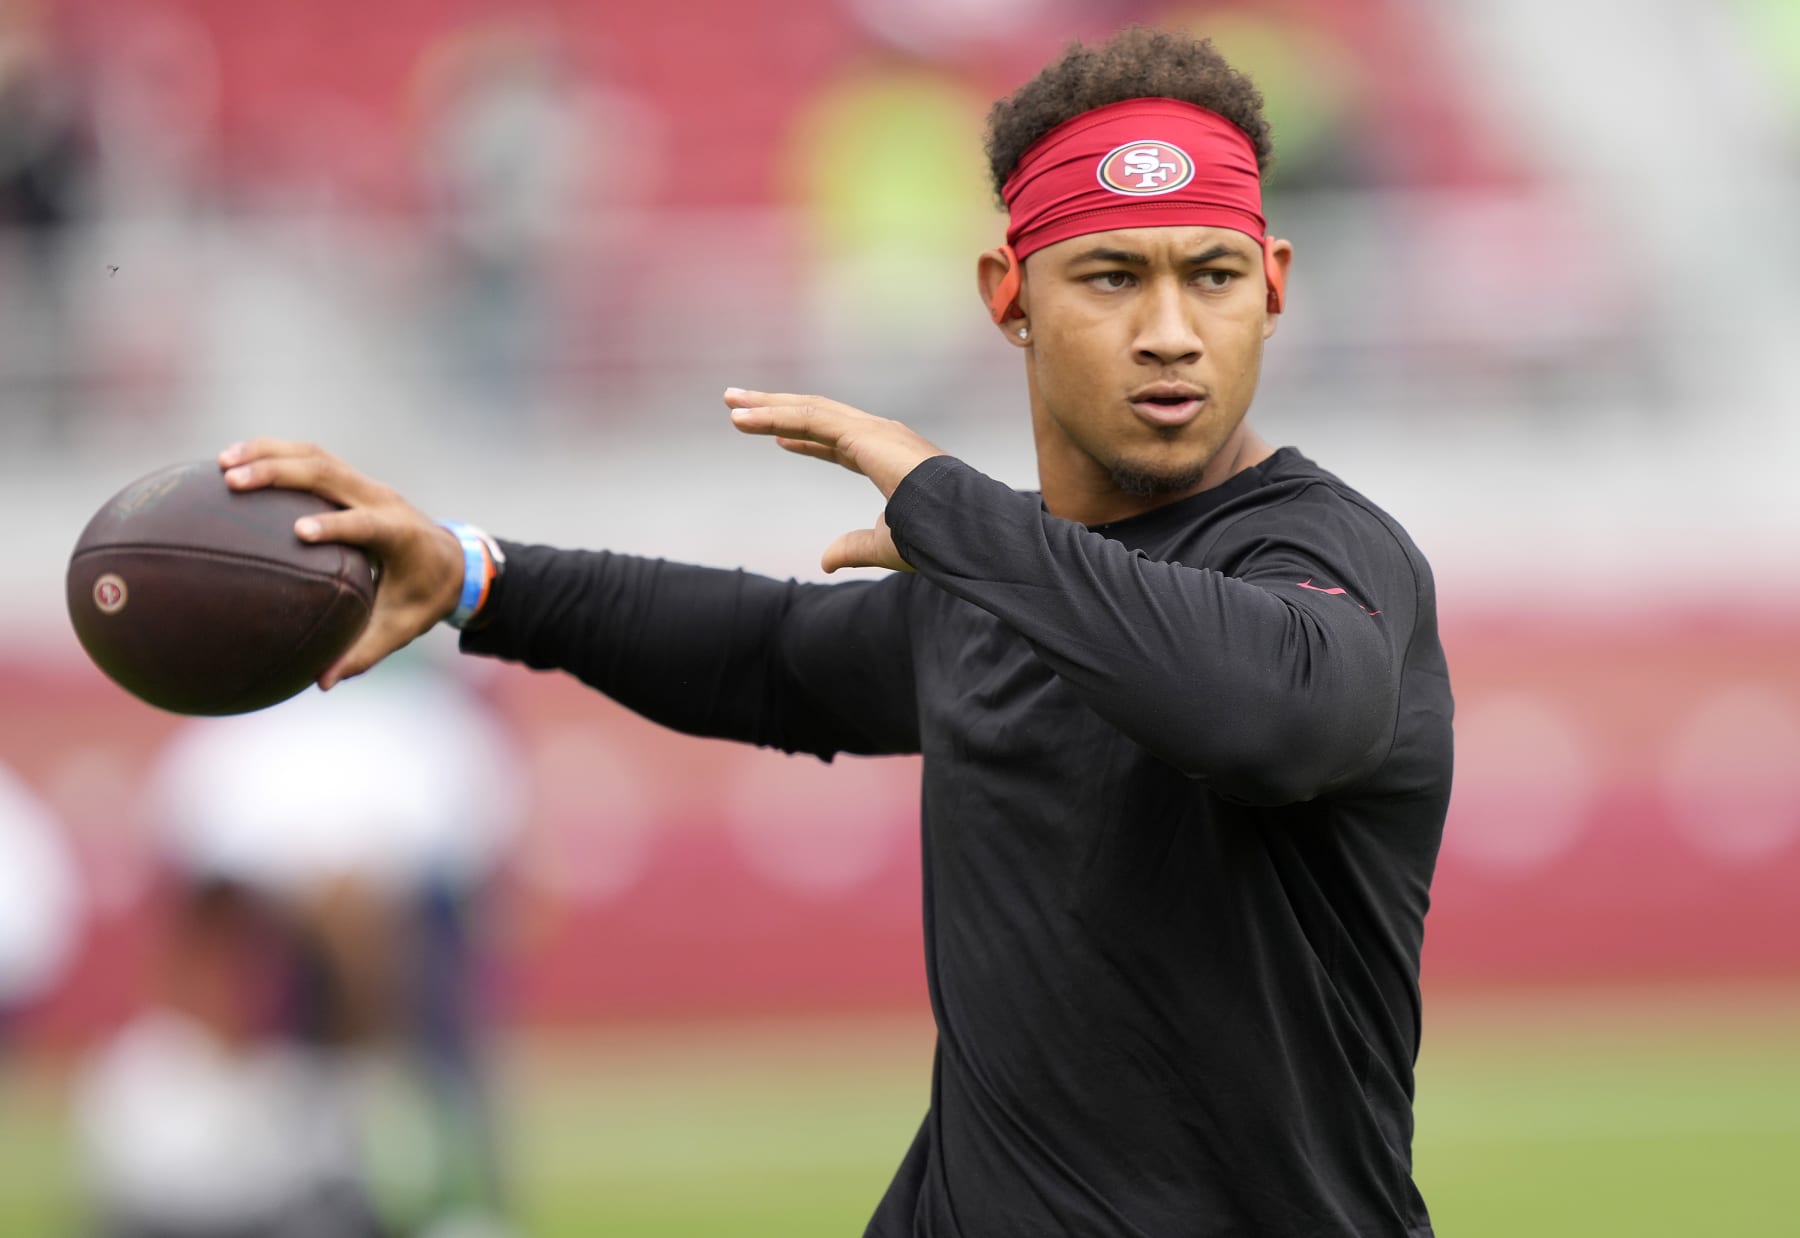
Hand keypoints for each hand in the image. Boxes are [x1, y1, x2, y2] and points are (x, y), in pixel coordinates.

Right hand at [218, 439, 464, 688]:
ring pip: (316, 456)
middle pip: (330, 473)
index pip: (367, 524)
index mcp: (400, 535)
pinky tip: (231, 462)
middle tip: (234, 482)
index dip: (337, 524)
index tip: (299, 531)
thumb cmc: (423, 598)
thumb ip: (363, 653)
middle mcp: (382, 500)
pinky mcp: (351, 480)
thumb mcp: (400, 629)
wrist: (452, 560)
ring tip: (222, 464)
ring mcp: (366, 485)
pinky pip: (311, 458)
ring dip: (268, 454)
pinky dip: (273, 454)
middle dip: (281, 472)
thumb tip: (322, 682)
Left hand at [724, 388, 945, 572]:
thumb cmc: (936, 538)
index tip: (778, 436)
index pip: (838, 441)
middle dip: (777, 409)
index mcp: (888, 458)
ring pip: (809, 410)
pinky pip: (810, 419)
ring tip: (731, 402)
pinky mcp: (862, 434)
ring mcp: (872, 430)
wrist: (961, 529)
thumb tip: (825, 561)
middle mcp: (880, 436)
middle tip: (738, 404)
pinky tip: (744, 420)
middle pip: (818, 416)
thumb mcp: (885, 546)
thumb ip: (854, 548)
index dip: (806, 438)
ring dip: (767, 406)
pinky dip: (774, 416)